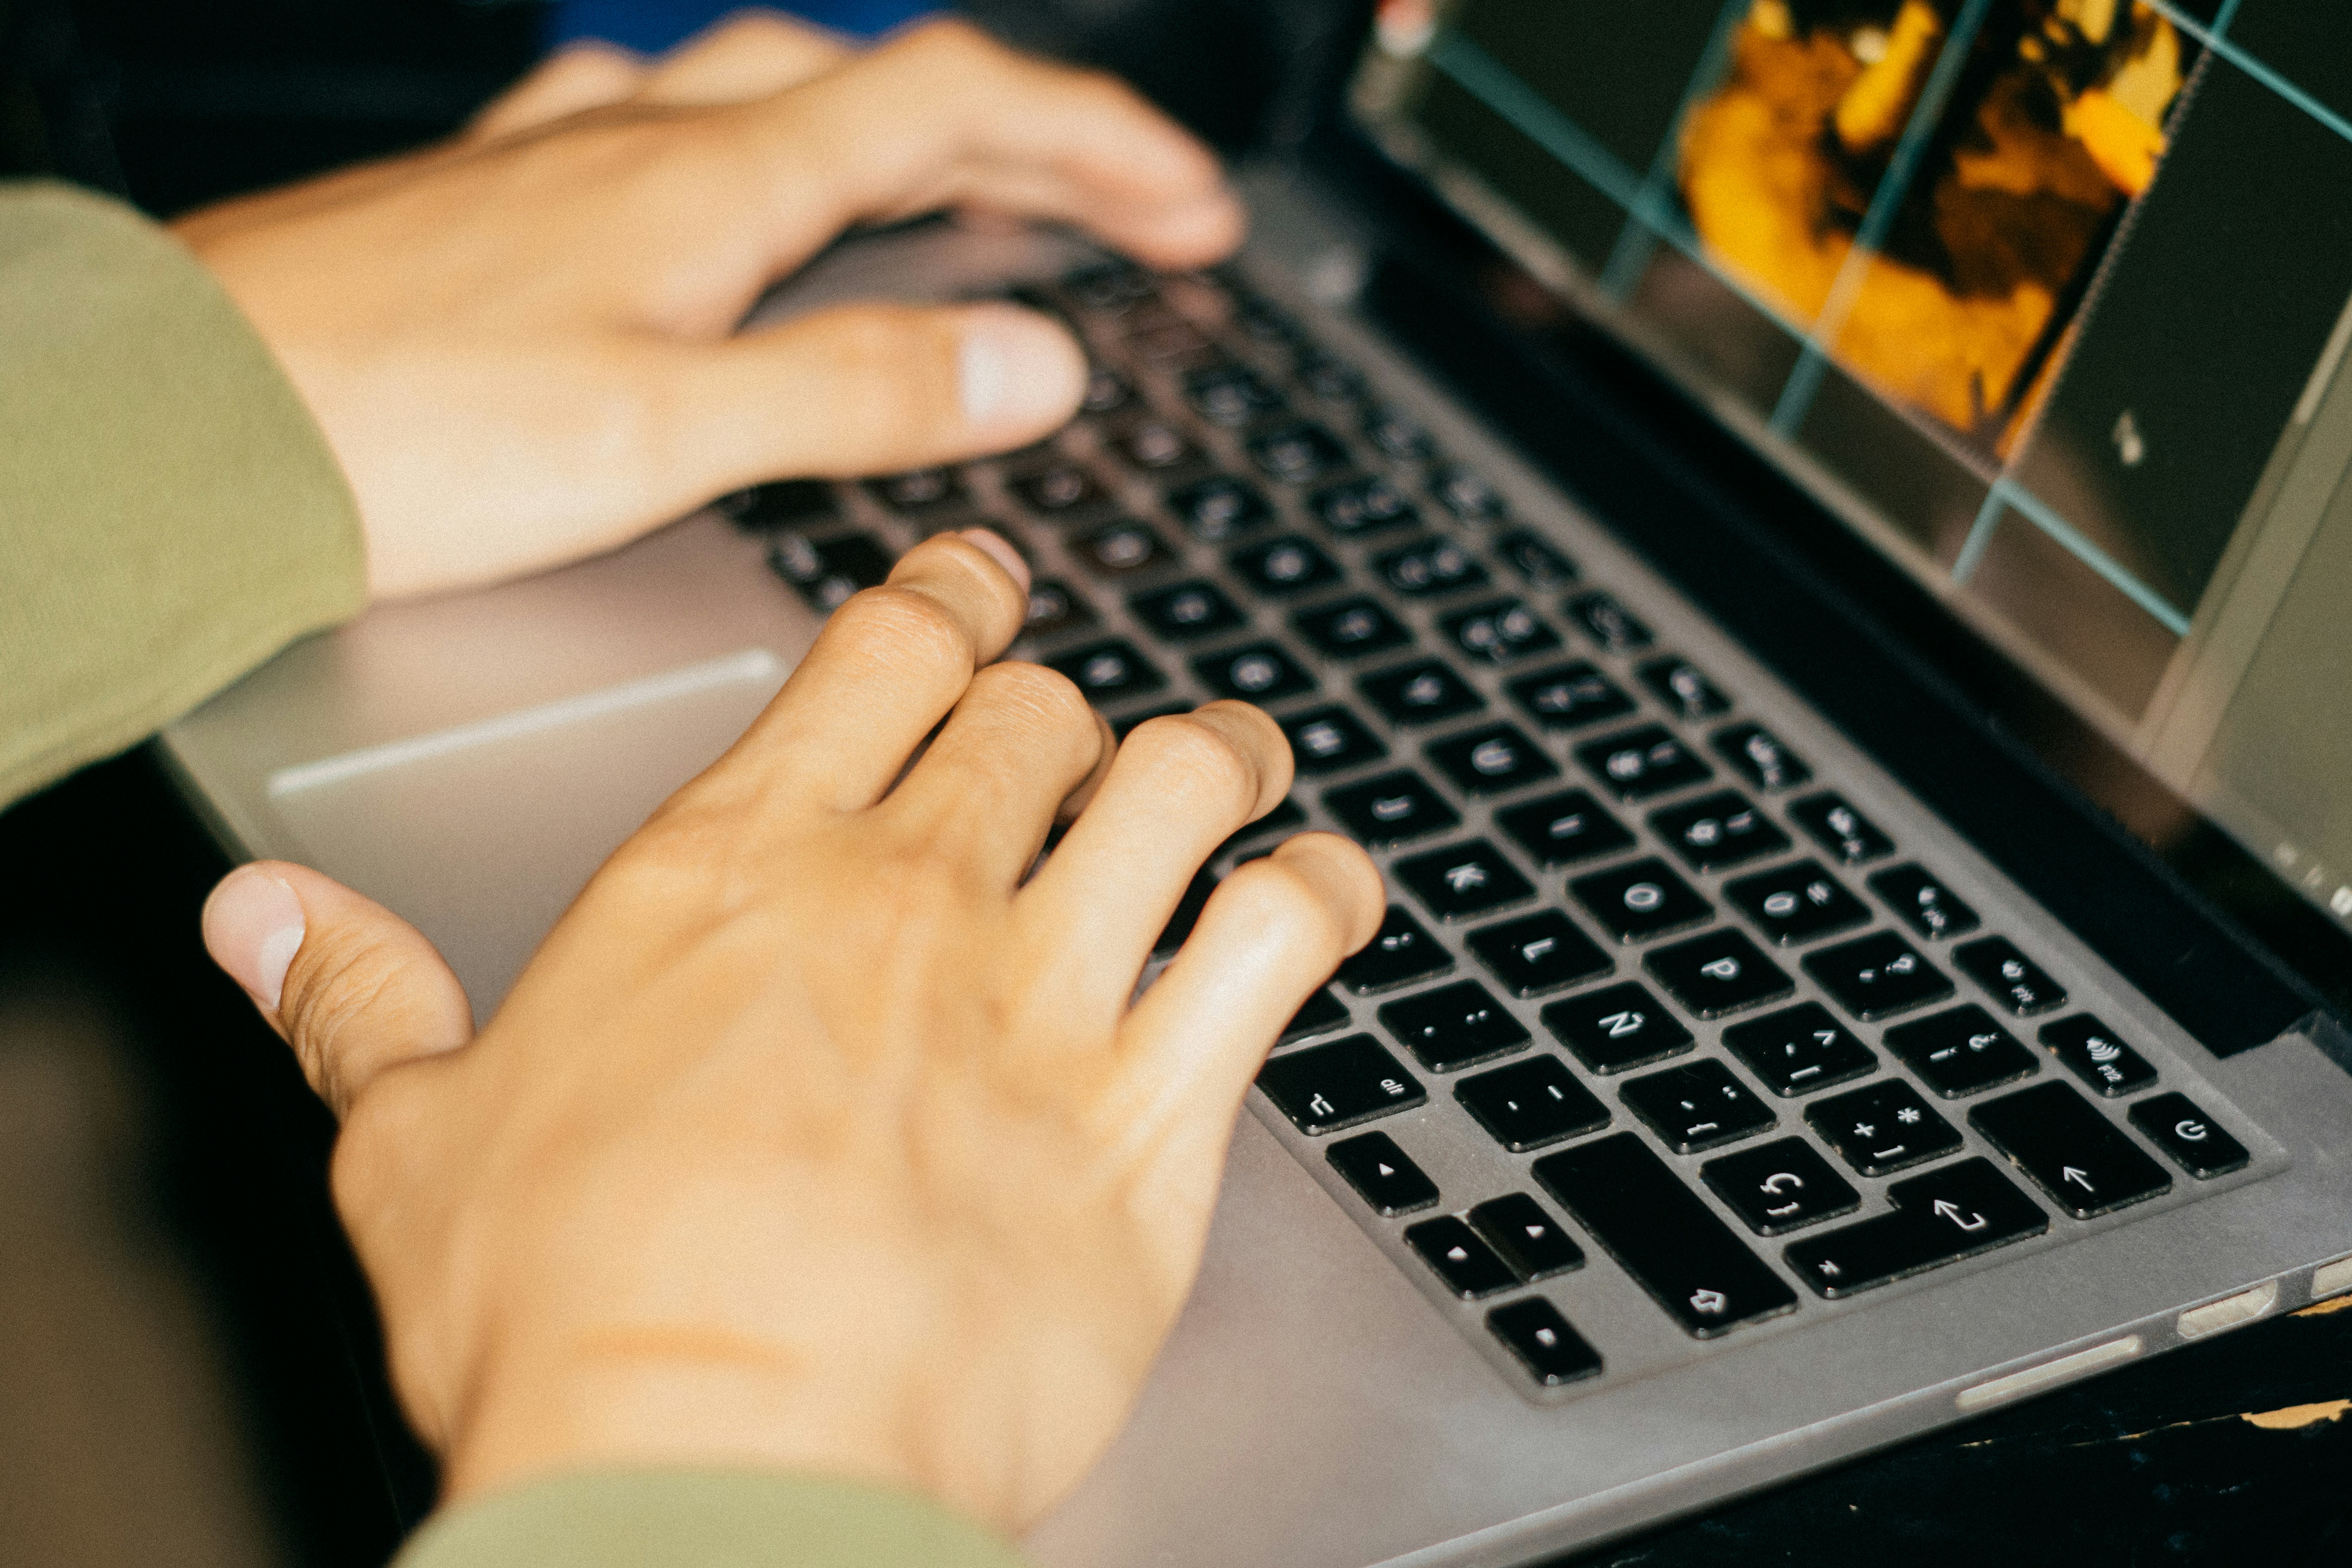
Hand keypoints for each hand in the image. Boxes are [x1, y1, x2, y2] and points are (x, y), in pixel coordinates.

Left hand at [171, 13, 1243, 598]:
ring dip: (904, 138)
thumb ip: (863, 391)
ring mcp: (568, 165)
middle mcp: (644, 143)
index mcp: (711, 183)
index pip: (956, 112)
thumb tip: (1033, 362)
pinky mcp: (499, 211)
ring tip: (977, 194)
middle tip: (1134, 211)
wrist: (185, 430)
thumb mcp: (673, 431)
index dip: (1096, 149)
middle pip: (888, 96)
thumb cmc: (396, 433)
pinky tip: (738, 194)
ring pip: (778, 103)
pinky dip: (758, 160)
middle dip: (1035, 143)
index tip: (1193, 210)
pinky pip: (668, 142)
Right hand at [200, 531, 1384, 1529]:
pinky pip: (1282, 949)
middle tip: (1076, 716)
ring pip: (1180, 782)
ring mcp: (1040, 996)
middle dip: (1064, 699)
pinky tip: (1325, 895)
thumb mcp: (413, 1137)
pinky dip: (1326, 899)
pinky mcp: (1150, 1119)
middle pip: (1036, 711)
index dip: (948, 599)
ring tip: (1235, 763)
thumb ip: (360, 998)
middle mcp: (906, 898)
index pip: (879, 651)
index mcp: (739, 871)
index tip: (976, 597)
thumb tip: (272, 919)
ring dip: (1222, 756)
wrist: (712, 1462)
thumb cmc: (574, 1314)